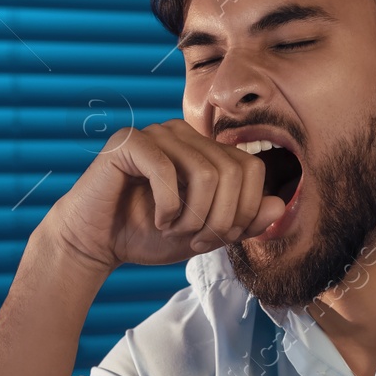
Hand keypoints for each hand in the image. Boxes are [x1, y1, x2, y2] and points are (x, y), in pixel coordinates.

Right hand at [47, 119, 288, 271]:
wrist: (96, 242)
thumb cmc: (147, 234)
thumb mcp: (204, 234)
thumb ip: (242, 222)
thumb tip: (279, 206)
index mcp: (206, 150)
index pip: (252, 169)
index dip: (244, 211)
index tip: (217, 238)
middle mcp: (185, 134)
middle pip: (233, 172)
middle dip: (220, 219)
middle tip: (195, 240)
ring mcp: (157, 133)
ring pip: (206, 173)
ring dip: (194, 216)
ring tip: (173, 229)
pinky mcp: (130, 141)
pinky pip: (167, 169)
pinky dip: (168, 207)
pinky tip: (157, 219)